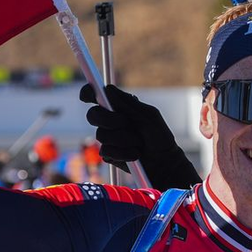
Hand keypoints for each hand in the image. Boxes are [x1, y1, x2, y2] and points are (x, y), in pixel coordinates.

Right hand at [79, 83, 199, 187]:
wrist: (164, 161)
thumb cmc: (159, 136)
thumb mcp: (149, 116)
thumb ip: (128, 104)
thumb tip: (107, 89)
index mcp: (119, 107)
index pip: (96, 96)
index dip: (88, 93)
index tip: (90, 95)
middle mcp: (110, 121)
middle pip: (93, 115)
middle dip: (109, 119)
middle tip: (125, 123)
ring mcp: (107, 138)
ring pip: (101, 135)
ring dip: (124, 139)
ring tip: (139, 142)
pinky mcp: (108, 154)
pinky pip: (106, 151)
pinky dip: (123, 153)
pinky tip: (135, 154)